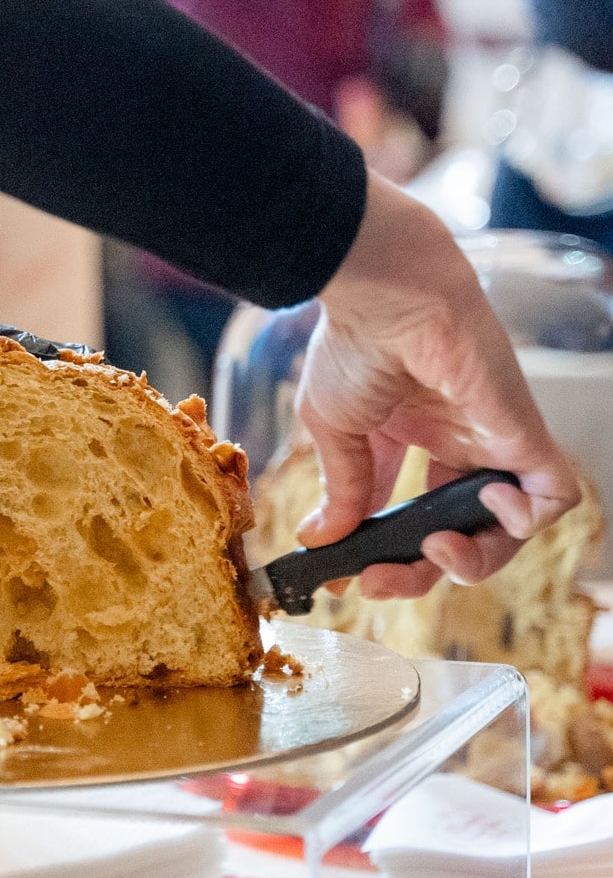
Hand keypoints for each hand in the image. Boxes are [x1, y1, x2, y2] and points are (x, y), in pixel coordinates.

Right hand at [296, 173, 578, 596]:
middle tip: (384, 580)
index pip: (415, 521)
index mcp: (414, 440)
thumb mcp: (333, 431)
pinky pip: (556, 496)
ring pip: (513, 530)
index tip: (352, 579)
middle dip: (425, 574)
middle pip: (464, 538)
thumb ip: (341, 489)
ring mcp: (493, 442)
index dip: (391, 559)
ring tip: (439, 547)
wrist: (384, 296)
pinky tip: (488, 504)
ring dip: (476, 560)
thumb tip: (321, 540)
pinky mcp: (523, 433)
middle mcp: (459, 445)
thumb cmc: (354, 345)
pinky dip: (528, 519)